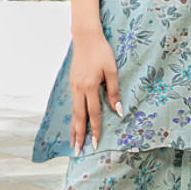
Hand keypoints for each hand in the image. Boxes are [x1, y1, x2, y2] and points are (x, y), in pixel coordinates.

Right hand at [70, 31, 121, 152]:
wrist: (86, 37)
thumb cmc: (102, 52)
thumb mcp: (111, 70)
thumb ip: (114, 91)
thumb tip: (118, 110)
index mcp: (90, 86)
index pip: (93, 113)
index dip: (95, 129)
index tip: (96, 144)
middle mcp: (79, 88)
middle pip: (79, 117)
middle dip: (79, 135)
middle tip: (78, 151)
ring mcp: (73, 86)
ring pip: (74, 112)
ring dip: (74, 128)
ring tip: (73, 142)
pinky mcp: (72, 83)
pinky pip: (72, 104)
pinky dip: (73, 116)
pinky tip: (74, 122)